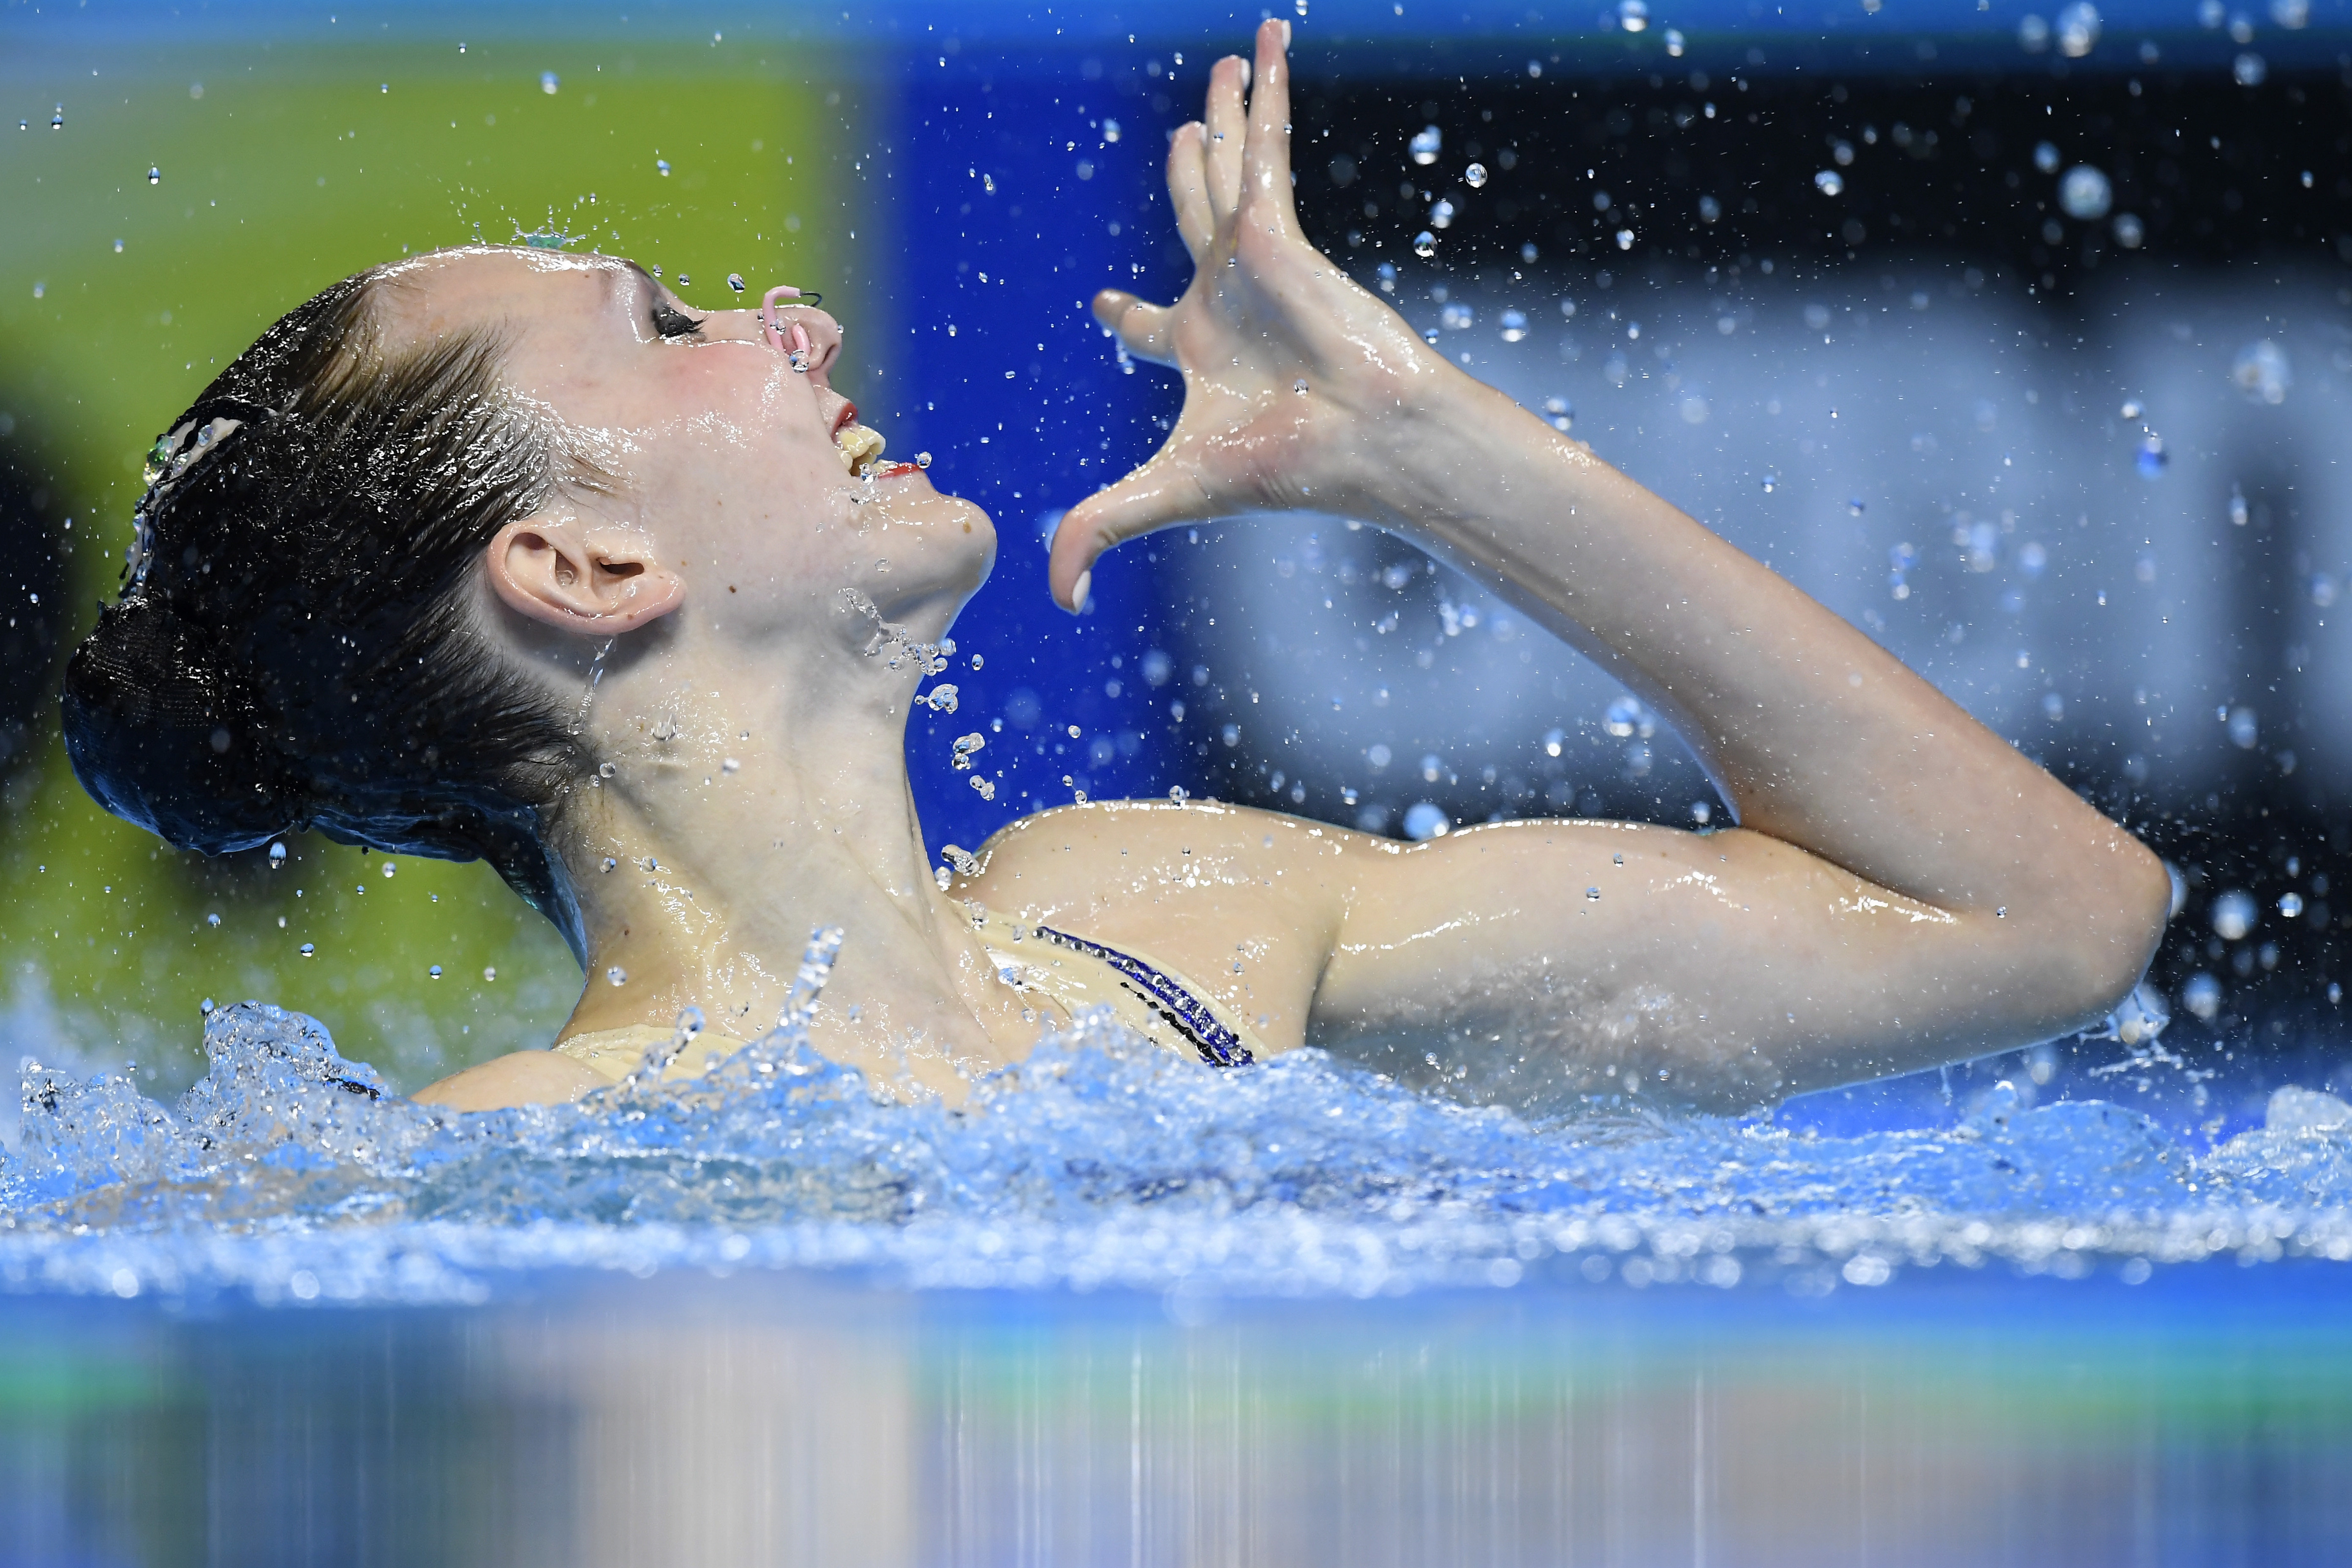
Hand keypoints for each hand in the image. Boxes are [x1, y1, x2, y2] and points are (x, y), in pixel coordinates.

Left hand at [1047, 18, 1460, 610]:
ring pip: (1229, 170)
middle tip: (1184, 139)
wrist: (1365, 441)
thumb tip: (1053, 598)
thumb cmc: (1283, 468)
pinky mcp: (1279, 228)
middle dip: (1189, 179)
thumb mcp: (1166, 495)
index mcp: (1200, 353)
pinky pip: (1267, 142)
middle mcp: (1227, 299)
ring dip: (1227, 119)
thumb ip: (1100, 531)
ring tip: (1221, 74)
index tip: (1105, 305)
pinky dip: (1268, 90)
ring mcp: (1256, 259)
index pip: (1149, 324)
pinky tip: (1264, 39)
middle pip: (1192, 222)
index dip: (1124, 314)